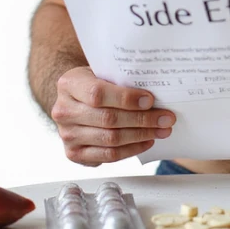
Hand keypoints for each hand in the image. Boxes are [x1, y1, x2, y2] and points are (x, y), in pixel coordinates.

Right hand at [51, 66, 175, 166]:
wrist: (74, 100)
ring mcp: (67, 135)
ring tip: (161, 130)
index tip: (150, 100)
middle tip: (166, 118)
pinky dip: (131, 149)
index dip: (126, 98)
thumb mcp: (101, 72)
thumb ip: (120, 79)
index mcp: (69, 84)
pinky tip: (146, 141)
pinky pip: (108, 156)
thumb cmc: (94, 82)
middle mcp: (63, 111)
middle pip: (108, 119)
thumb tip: (156, 91)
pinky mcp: (74, 154)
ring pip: (110, 139)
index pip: (98, 94)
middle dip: (142, 119)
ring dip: (141, 136)